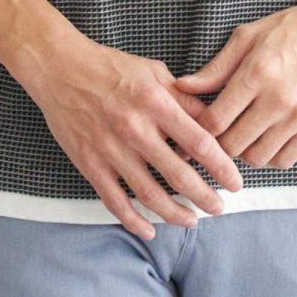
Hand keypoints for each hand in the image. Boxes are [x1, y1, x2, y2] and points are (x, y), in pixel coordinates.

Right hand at [30, 38, 244, 239]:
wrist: (60, 68)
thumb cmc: (112, 66)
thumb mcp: (154, 72)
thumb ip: (184, 98)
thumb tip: (214, 121)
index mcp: (155, 102)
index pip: (199, 141)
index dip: (221, 166)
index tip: (235, 182)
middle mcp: (135, 128)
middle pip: (178, 174)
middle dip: (204, 196)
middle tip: (220, 208)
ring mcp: (110, 149)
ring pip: (149, 194)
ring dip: (174, 213)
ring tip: (192, 220)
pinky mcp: (90, 163)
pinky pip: (115, 200)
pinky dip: (134, 220)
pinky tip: (150, 229)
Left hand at [170, 0, 296, 170]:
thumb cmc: (288, 30)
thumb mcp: (245, 38)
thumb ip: (214, 68)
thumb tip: (182, 87)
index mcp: (256, 74)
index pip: (216, 121)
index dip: (199, 129)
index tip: (194, 127)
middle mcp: (278, 100)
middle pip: (233, 145)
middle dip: (217, 144)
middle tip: (214, 135)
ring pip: (257, 158)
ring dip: (243, 152)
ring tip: (240, 135)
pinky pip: (284, 160)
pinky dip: (269, 156)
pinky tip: (263, 139)